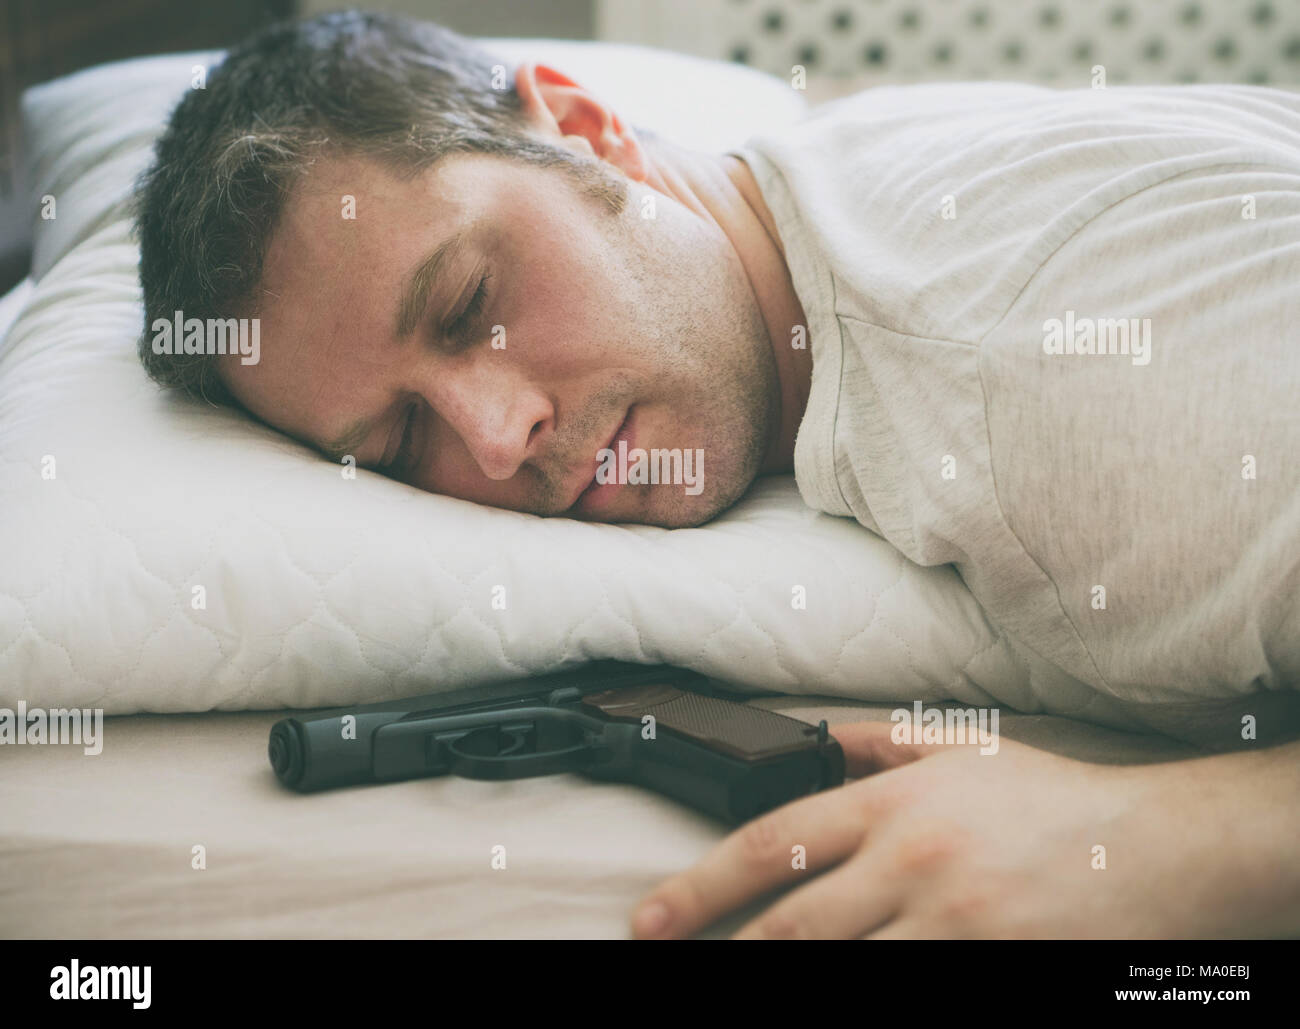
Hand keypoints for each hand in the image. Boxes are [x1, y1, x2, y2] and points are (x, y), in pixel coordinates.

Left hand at [629, 719, 1263, 938]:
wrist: (1154, 849)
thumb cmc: (1051, 799)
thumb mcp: (962, 748)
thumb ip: (883, 742)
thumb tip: (818, 738)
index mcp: (895, 801)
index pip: (774, 841)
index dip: (703, 886)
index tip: (653, 918)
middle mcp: (912, 861)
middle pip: (793, 924)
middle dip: (726, 950)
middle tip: (673, 958)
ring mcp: (951, 921)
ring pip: (841, 968)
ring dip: (786, 977)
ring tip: (741, 978)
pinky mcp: (988, 966)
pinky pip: (909, 990)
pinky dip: (869, 990)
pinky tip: (847, 986)